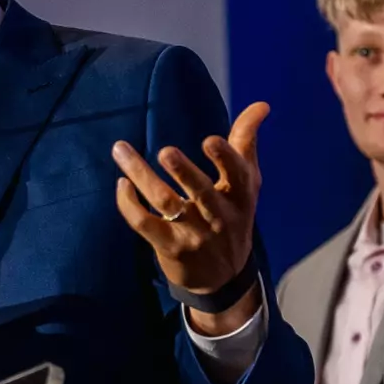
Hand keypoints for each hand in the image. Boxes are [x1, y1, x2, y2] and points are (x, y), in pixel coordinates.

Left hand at [113, 102, 268, 334]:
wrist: (223, 278)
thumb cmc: (232, 218)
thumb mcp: (246, 185)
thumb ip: (246, 142)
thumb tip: (261, 105)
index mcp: (240, 196)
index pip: (238, 176)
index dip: (225, 159)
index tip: (210, 140)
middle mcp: (219, 216)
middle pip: (201, 192)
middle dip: (184, 172)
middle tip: (166, 151)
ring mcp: (193, 234)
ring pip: (166, 203)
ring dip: (143, 177)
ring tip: (122, 151)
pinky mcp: (170, 247)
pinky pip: (145, 224)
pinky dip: (130, 205)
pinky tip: (122, 184)